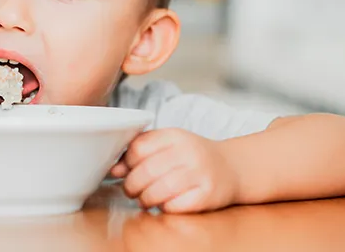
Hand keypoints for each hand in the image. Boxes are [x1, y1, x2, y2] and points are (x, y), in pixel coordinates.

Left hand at [109, 128, 239, 212]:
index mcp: (175, 135)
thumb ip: (140, 152)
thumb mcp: (168, 145)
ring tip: (144, 199)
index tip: (125, 170)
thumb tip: (113, 170)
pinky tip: (164, 204)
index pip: (138, 148)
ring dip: (144, 199)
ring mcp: (200, 173)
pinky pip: (175, 206)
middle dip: (131, 185)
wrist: (231, 167)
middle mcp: (188, 152)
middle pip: (146, 171)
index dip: (126, 163)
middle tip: (131, 190)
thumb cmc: (193, 156)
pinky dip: (163, 208)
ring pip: (158, 191)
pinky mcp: (206, 195)